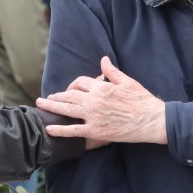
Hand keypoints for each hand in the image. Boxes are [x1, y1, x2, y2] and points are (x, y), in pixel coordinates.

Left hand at [38, 56, 167, 144]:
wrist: (151, 120)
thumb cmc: (141, 100)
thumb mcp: (127, 81)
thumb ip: (112, 71)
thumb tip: (103, 60)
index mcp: (101, 87)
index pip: (80, 82)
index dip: (73, 84)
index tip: (70, 89)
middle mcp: (94, 101)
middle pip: (69, 95)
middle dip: (56, 96)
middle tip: (46, 98)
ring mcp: (93, 117)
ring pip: (67, 110)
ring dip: (52, 107)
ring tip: (41, 106)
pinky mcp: (96, 132)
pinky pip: (74, 131)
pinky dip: (60, 130)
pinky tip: (49, 129)